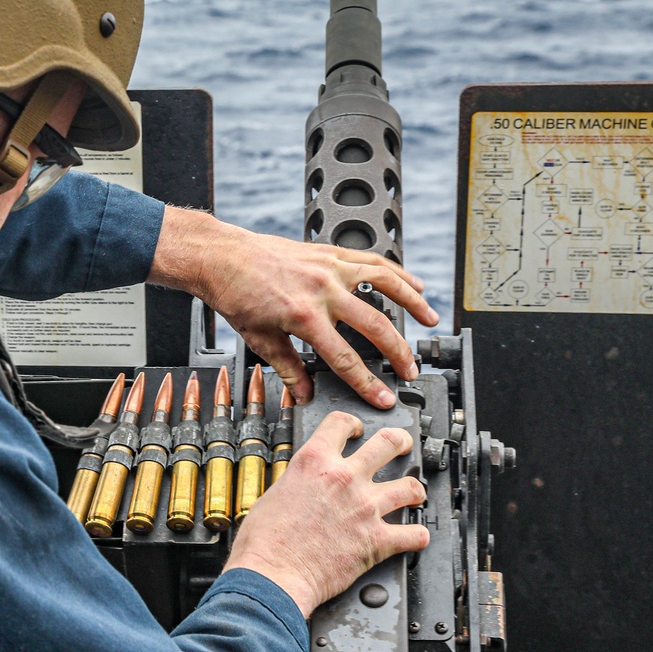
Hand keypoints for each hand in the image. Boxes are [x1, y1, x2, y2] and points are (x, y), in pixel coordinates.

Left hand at [148, 208, 439, 407]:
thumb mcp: (259, 339)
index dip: (367, 383)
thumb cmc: (235, 295)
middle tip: (411, 371)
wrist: (222, 257)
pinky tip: (412, 282)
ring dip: (412, 302)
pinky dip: (396, 272)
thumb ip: (289, 369)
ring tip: (430, 320)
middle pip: (374, 325)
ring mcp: (329, 267)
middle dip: (398, 352)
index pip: (345, 358)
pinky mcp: (329, 253)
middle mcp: (322, 289)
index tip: (384, 398)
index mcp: (304, 316)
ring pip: (384, 282)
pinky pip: (371, 260)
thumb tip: (306, 394)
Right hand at [221, 411, 428, 617]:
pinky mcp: (376, 540)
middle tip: (402, 445)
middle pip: (388, 443)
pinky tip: (416, 535)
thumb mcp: (273, 493)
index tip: (357, 430)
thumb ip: (297, 482)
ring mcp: (365, 507)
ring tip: (413, 492)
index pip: (340, 423)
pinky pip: (413, 534)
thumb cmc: (265, 540)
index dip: (352, 424)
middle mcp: (344, 478)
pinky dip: (417, 536)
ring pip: (409, 486)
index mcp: (315, 462)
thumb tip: (302, 486)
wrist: (273, 574)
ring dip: (414, 489)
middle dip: (400, 441)